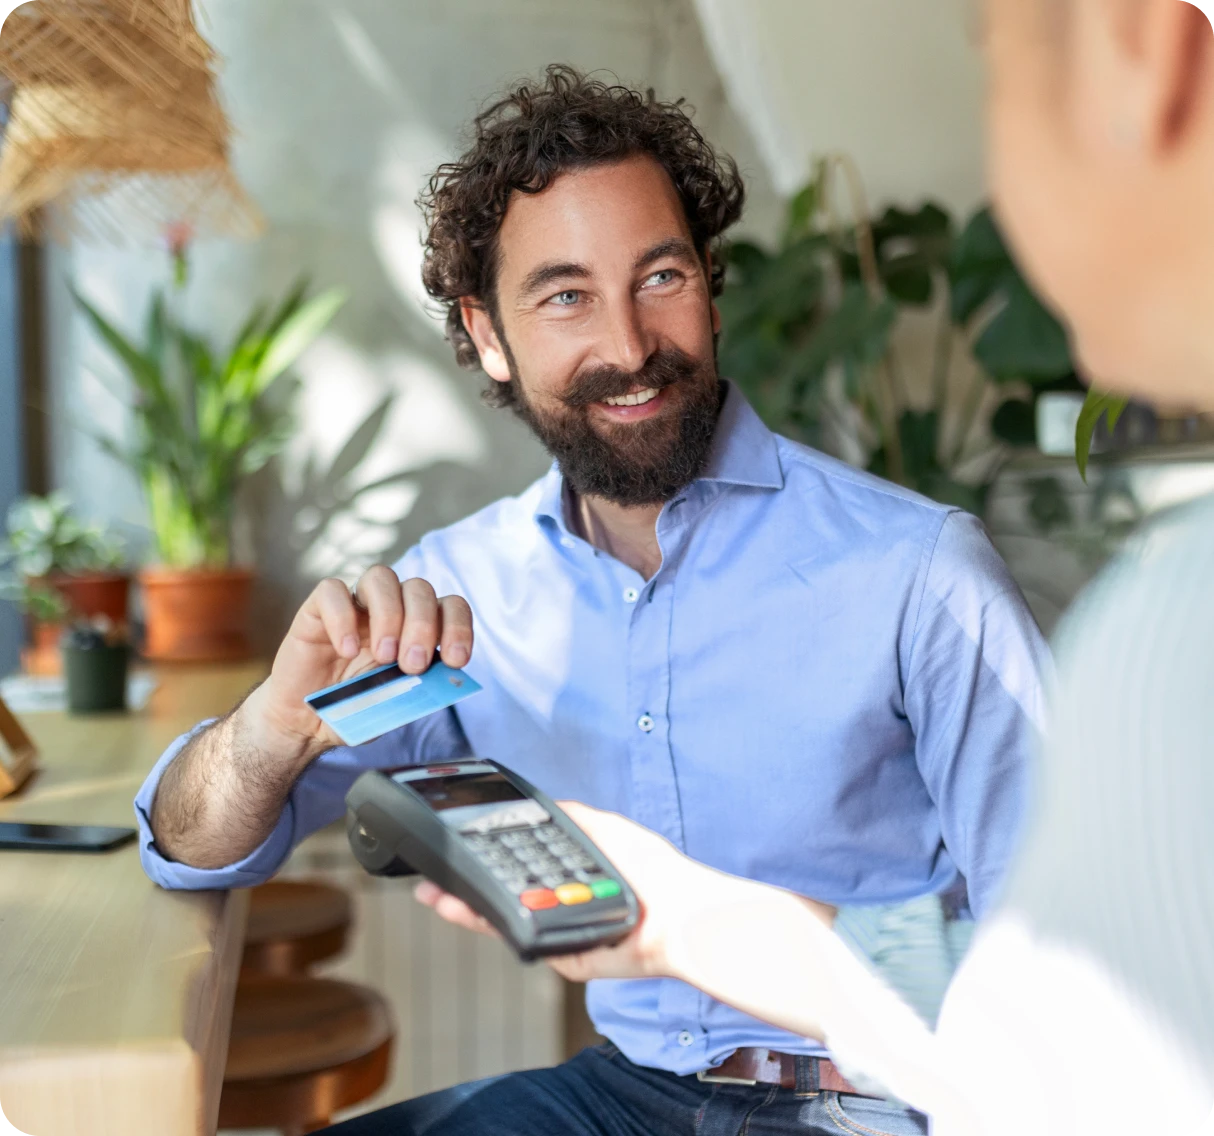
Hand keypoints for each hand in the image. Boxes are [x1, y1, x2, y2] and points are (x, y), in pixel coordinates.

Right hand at [241, 566, 472, 767]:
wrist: (307, 721)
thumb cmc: (357, 709)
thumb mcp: (393, 707)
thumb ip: (415, 693)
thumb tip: (438, 680)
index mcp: (418, 629)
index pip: (450, 607)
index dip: (458, 627)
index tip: (455, 660)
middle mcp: (391, 609)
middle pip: (419, 588)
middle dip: (422, 625)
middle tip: (412, 664)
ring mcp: (355, 605)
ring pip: (381, 578)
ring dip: (389, 614)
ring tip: (383, 656)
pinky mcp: (317, 609)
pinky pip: (332, 590)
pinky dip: (343, 617)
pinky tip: (346, 650)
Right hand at [414, 802, 736, 982]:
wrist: (681, 914)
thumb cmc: (655, 872)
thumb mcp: (607, 829)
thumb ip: (572, 817)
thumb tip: (546, 803)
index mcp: (565, 875)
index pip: (514, 867)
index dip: (483, 861)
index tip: (454, 850)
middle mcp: (557, 903)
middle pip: (499, 896)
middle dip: (462, 889)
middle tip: (430, 881)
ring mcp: (557, 930)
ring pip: (502, 920)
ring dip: (466, 909)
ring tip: (438, 897)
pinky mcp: (563, 954)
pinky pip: (523, 941)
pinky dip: (495, 928)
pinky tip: (471, 913)